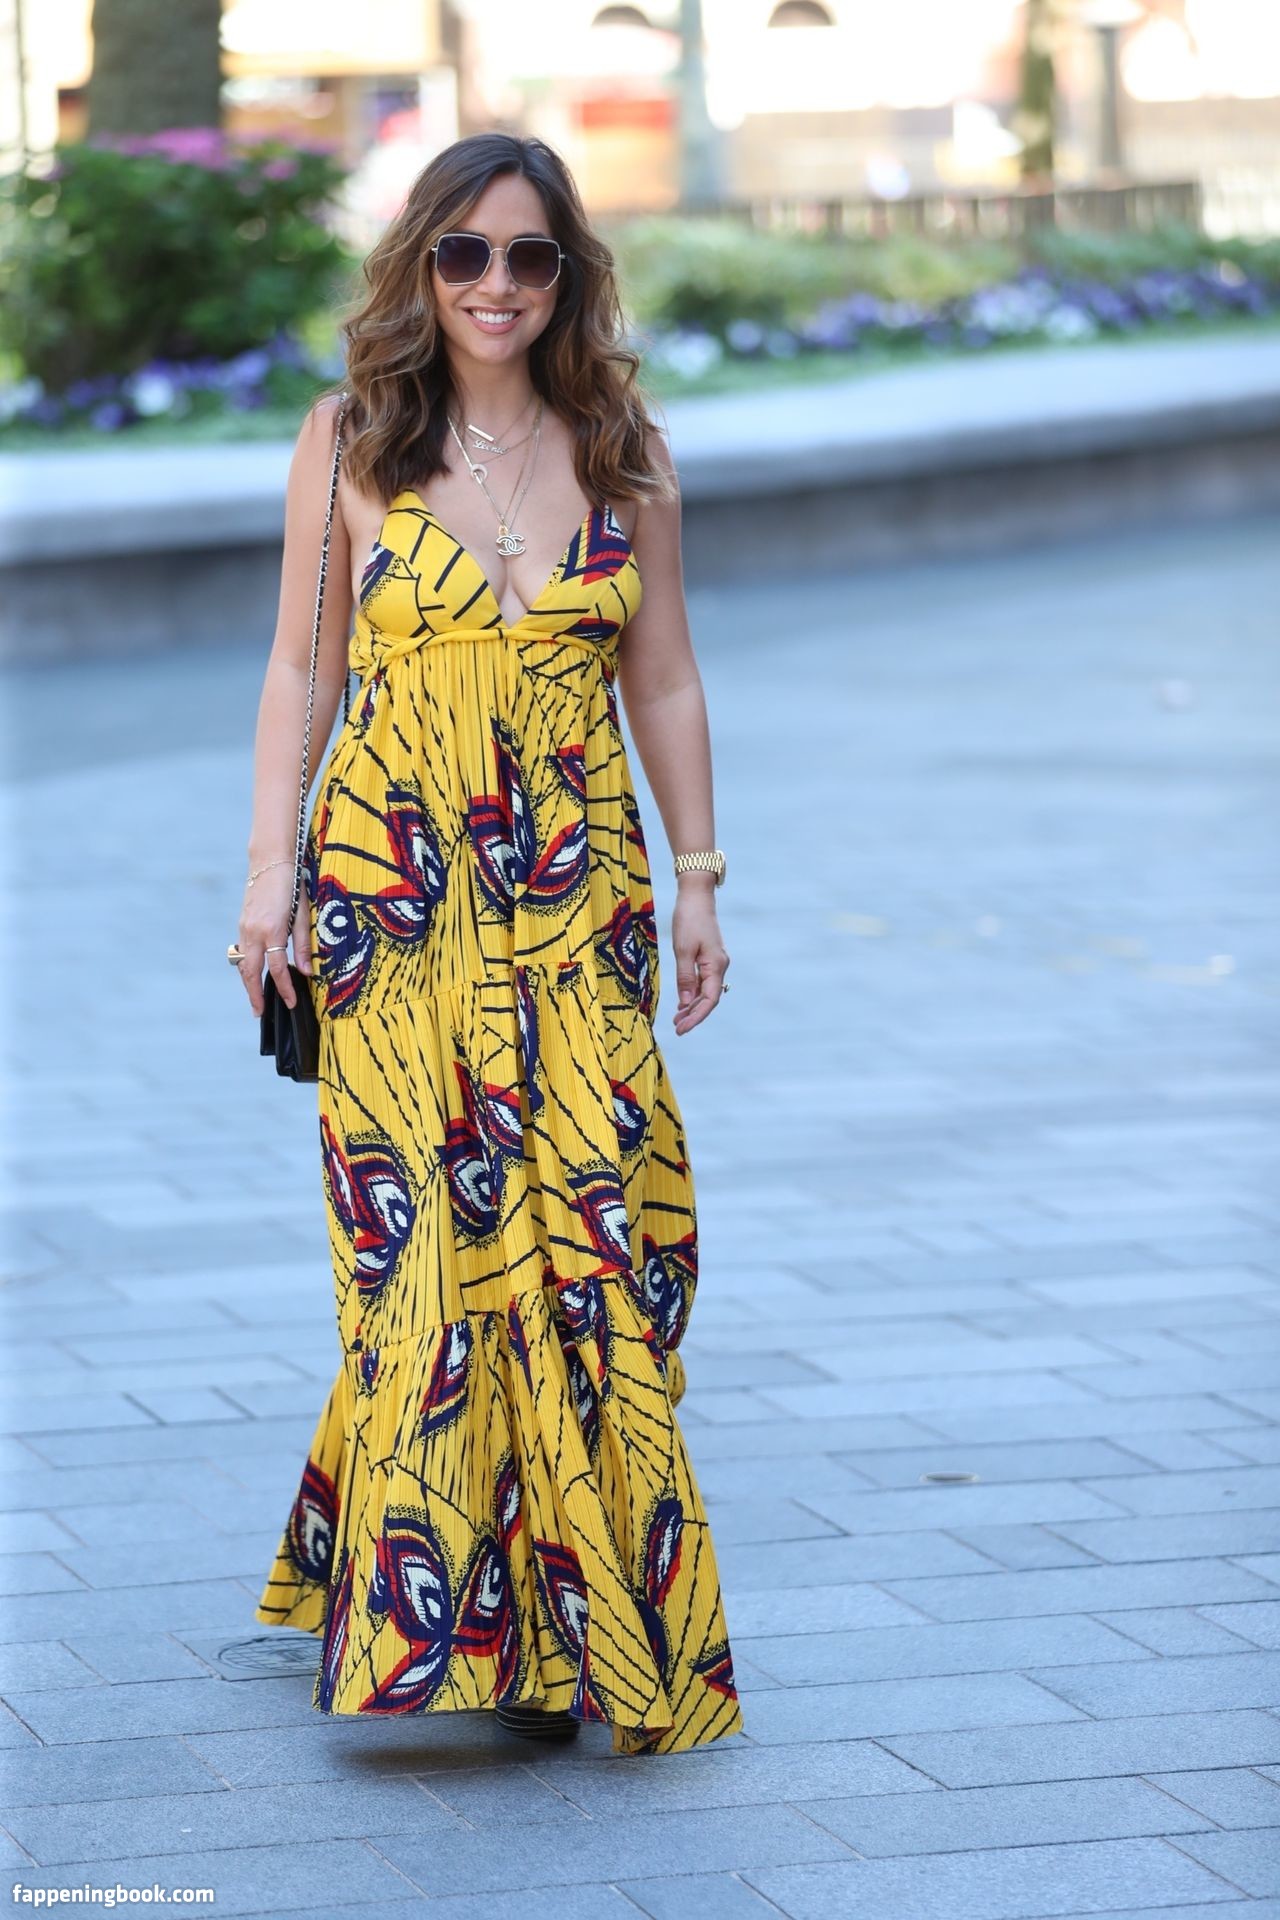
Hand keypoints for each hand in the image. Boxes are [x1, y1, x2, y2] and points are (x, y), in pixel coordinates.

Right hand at [236, 867, 311, 1016]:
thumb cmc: (292, 885)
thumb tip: (308, 972)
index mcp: (272, 929)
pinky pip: (242, 952)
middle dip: (255, 994)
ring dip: (248, 983)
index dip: (285, 988)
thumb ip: (303, 944)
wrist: (269, 861)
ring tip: (256, 999)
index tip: (291, 1003)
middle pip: (251, 972)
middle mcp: (254, 931)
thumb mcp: (303, 914)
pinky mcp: (242, 923)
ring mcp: (244, 928)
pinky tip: (253, 974)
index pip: (278, 968)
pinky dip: (246, 966)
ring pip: (242, 963)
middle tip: (260, 1012)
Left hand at [671, 884, 729, 1034]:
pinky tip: (683, 1002)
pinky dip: (693, 993)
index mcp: (716, 965)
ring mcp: (715, 962)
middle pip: (709, 998)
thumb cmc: (689, 920)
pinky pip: (703, 981)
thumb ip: (685, 977)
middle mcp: (719, 966)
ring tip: (677, 1018)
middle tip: (677, 1027)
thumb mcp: (682, 949)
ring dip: (692, 1005)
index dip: (696, 1016)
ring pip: (706, 991)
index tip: (682, 1028)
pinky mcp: (709, 958)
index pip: (709, 999)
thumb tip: (685, 1002)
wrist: (696, 897)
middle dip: (693, 1014)